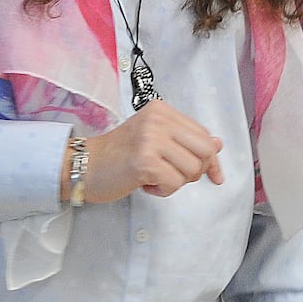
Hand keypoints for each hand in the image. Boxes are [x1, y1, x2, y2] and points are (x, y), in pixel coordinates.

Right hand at [63, 101, 223, 203]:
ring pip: (192, 169)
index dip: (212, 159)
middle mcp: (157, 120)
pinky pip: (175, 183)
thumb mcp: (156, 140)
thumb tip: (218, 144)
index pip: (205, 136)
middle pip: (205, 151)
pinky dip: (163, 191)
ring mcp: (150, 139)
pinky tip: (145, 184)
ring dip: (176, 182)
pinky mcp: (144, 161)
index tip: (213, 175)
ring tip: (154, 177)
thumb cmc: (120, 155)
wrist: (84, 166)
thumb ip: (186, 141)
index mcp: (162, 111)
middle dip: (196, 171)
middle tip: (174, 175)